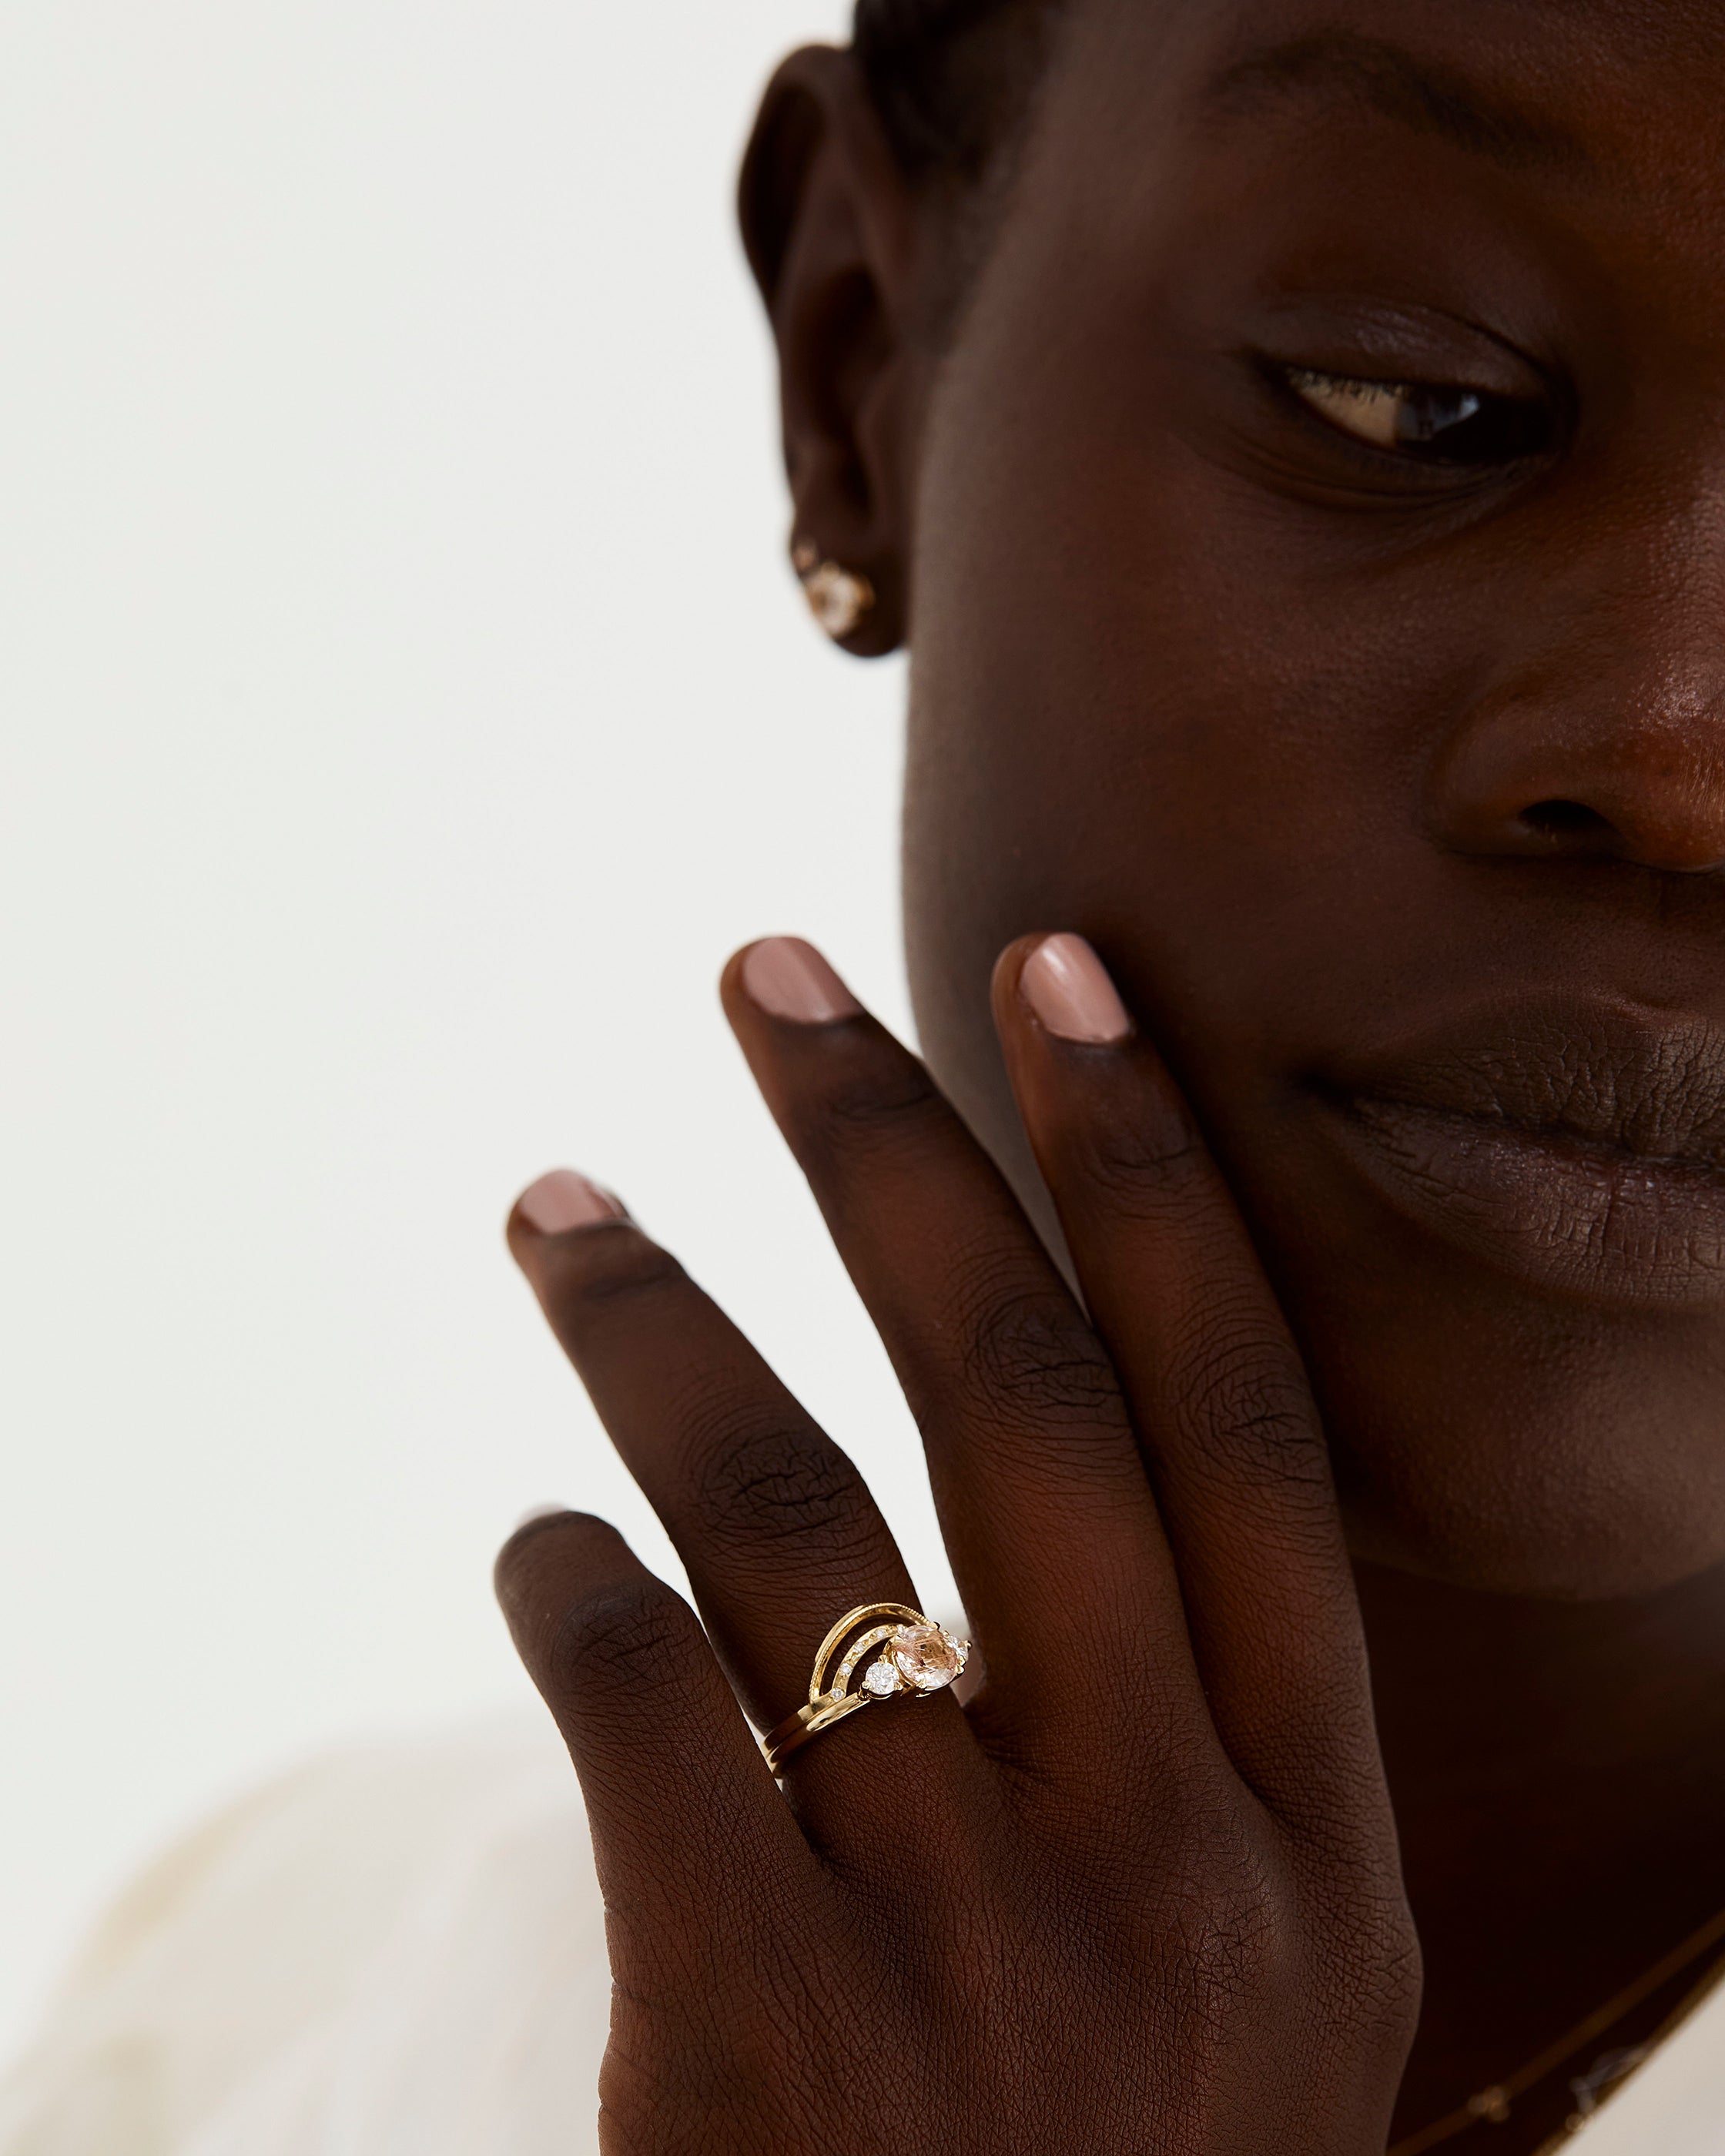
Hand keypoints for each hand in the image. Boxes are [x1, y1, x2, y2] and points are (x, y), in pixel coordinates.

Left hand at [497, 934, 1418, 2153]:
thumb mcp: (1238, 1978)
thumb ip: (1185, 1736)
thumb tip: (1058, 1443)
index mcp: (1308, 1830)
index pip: (1242, 1410)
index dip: (1147, 1170)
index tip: (1064, 977)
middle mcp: (1169, 1855)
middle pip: (1018, 1394)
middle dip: (887, 1143)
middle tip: (764, 970)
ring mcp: (974, 1946)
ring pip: (791, 1512)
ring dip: (654, 1318)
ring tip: (557, 1199)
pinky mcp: (762, 2033)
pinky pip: (639, 1698)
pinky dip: (564, 1577)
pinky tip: (533, 1544)